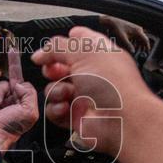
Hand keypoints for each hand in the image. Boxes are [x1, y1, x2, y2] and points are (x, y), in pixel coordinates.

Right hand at [0, 46, 38, 153]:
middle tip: (2, 102)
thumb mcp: (29, 112)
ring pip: (0, 85)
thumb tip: (18, 84)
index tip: (12, 51)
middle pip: (11, 81)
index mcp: (27, 102)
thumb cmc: (11, 128)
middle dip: (6, 91)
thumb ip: (29, 93)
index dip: (18, 68)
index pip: (24, 81)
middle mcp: (16, 99)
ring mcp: (3, 100)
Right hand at [32, 27, 154, 155]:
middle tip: (54, 71)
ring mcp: (83, 95)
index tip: (51, 48)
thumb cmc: (113, 83)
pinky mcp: (76, 115)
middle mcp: (91, 74)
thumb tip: (39, 54)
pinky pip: (54, 110)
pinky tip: (66, 107)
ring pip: (54, 88)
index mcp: (98, 54)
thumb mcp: (83, 52)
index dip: (62, 43)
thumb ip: (57, 47)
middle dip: (52, 69)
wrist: (123, 120)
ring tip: (68, 93)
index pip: (76, 42)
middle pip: (60, 66)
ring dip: (56, 90)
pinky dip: (56, 108)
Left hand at [98, 15, 150, 53]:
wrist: (113, 22)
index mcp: (138, 31)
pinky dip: (136, 40)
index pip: (146, 40)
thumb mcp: (123, 38)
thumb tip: (133, 52)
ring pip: (140, 37)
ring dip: (139, 43)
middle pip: (143, 39)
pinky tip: (132, 43)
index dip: (147, 46)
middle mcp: (138, 29)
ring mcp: (136, 28)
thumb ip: (128, 45)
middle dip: (143, 45)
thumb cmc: (118, 29)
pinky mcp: (133, 28)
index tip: (147, 51)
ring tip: (136, 48)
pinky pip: (137, 35)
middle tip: (142, 52)